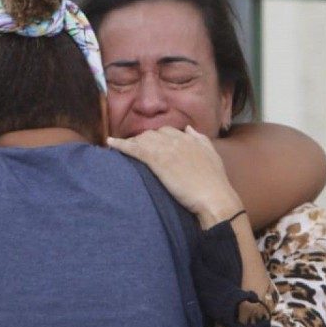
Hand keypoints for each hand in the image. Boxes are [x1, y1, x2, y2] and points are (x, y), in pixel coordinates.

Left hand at [107, 126, 243, 228]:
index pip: (168, 131)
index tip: (151, 144)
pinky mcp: (157, 160)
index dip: (157, 137)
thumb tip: (189, 129)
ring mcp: (166, 149)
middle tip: (135, 150)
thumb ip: (200, 140)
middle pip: (154, 133)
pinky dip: (120, 145)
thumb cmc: (215, 183)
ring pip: (143, 139)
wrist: (214, 197)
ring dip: (132, 143)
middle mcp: (178, 140)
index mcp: (191, 139)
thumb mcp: (212, 155)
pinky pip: (135, 148)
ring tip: (121, 149)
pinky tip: (110, 144)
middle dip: (144, 139)